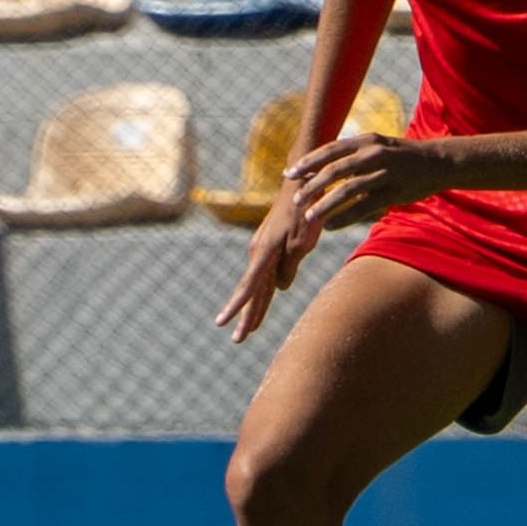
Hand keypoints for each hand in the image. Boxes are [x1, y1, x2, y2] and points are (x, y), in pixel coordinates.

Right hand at [213, 181, 324, 343]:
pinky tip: (262, 303)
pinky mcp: (269, 247)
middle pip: (251, 291)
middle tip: (237, 340)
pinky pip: (264, 275)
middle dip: (245, 316)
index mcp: (264, 253)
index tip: (222, 323)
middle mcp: (258, 253)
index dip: (237, 307)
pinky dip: (263, 292)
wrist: (300, 185)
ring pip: (258, 285)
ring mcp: (262, 250)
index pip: (249, 287)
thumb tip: (279, 286)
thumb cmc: (304, 212)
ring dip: (254, 307)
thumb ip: (289, 266)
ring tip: (247, 330)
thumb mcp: (302, 243)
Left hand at [285, 131, 449, 232]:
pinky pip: (363, 208)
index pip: (330, 150)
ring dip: (325, 205)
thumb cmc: (400, 156)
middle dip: (312, 186)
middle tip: (295, 200)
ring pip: (348, 190)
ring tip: (309, 217)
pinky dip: (344, 218)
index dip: (308, 162)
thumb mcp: (377, 146)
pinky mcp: (393, 193)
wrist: (436, 162)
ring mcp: (384, 173)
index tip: (289, 174)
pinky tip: (331, 226)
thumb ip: (352, 154)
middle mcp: (374, 154)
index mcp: (366, 140)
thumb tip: (321, 166)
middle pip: (335, 170)